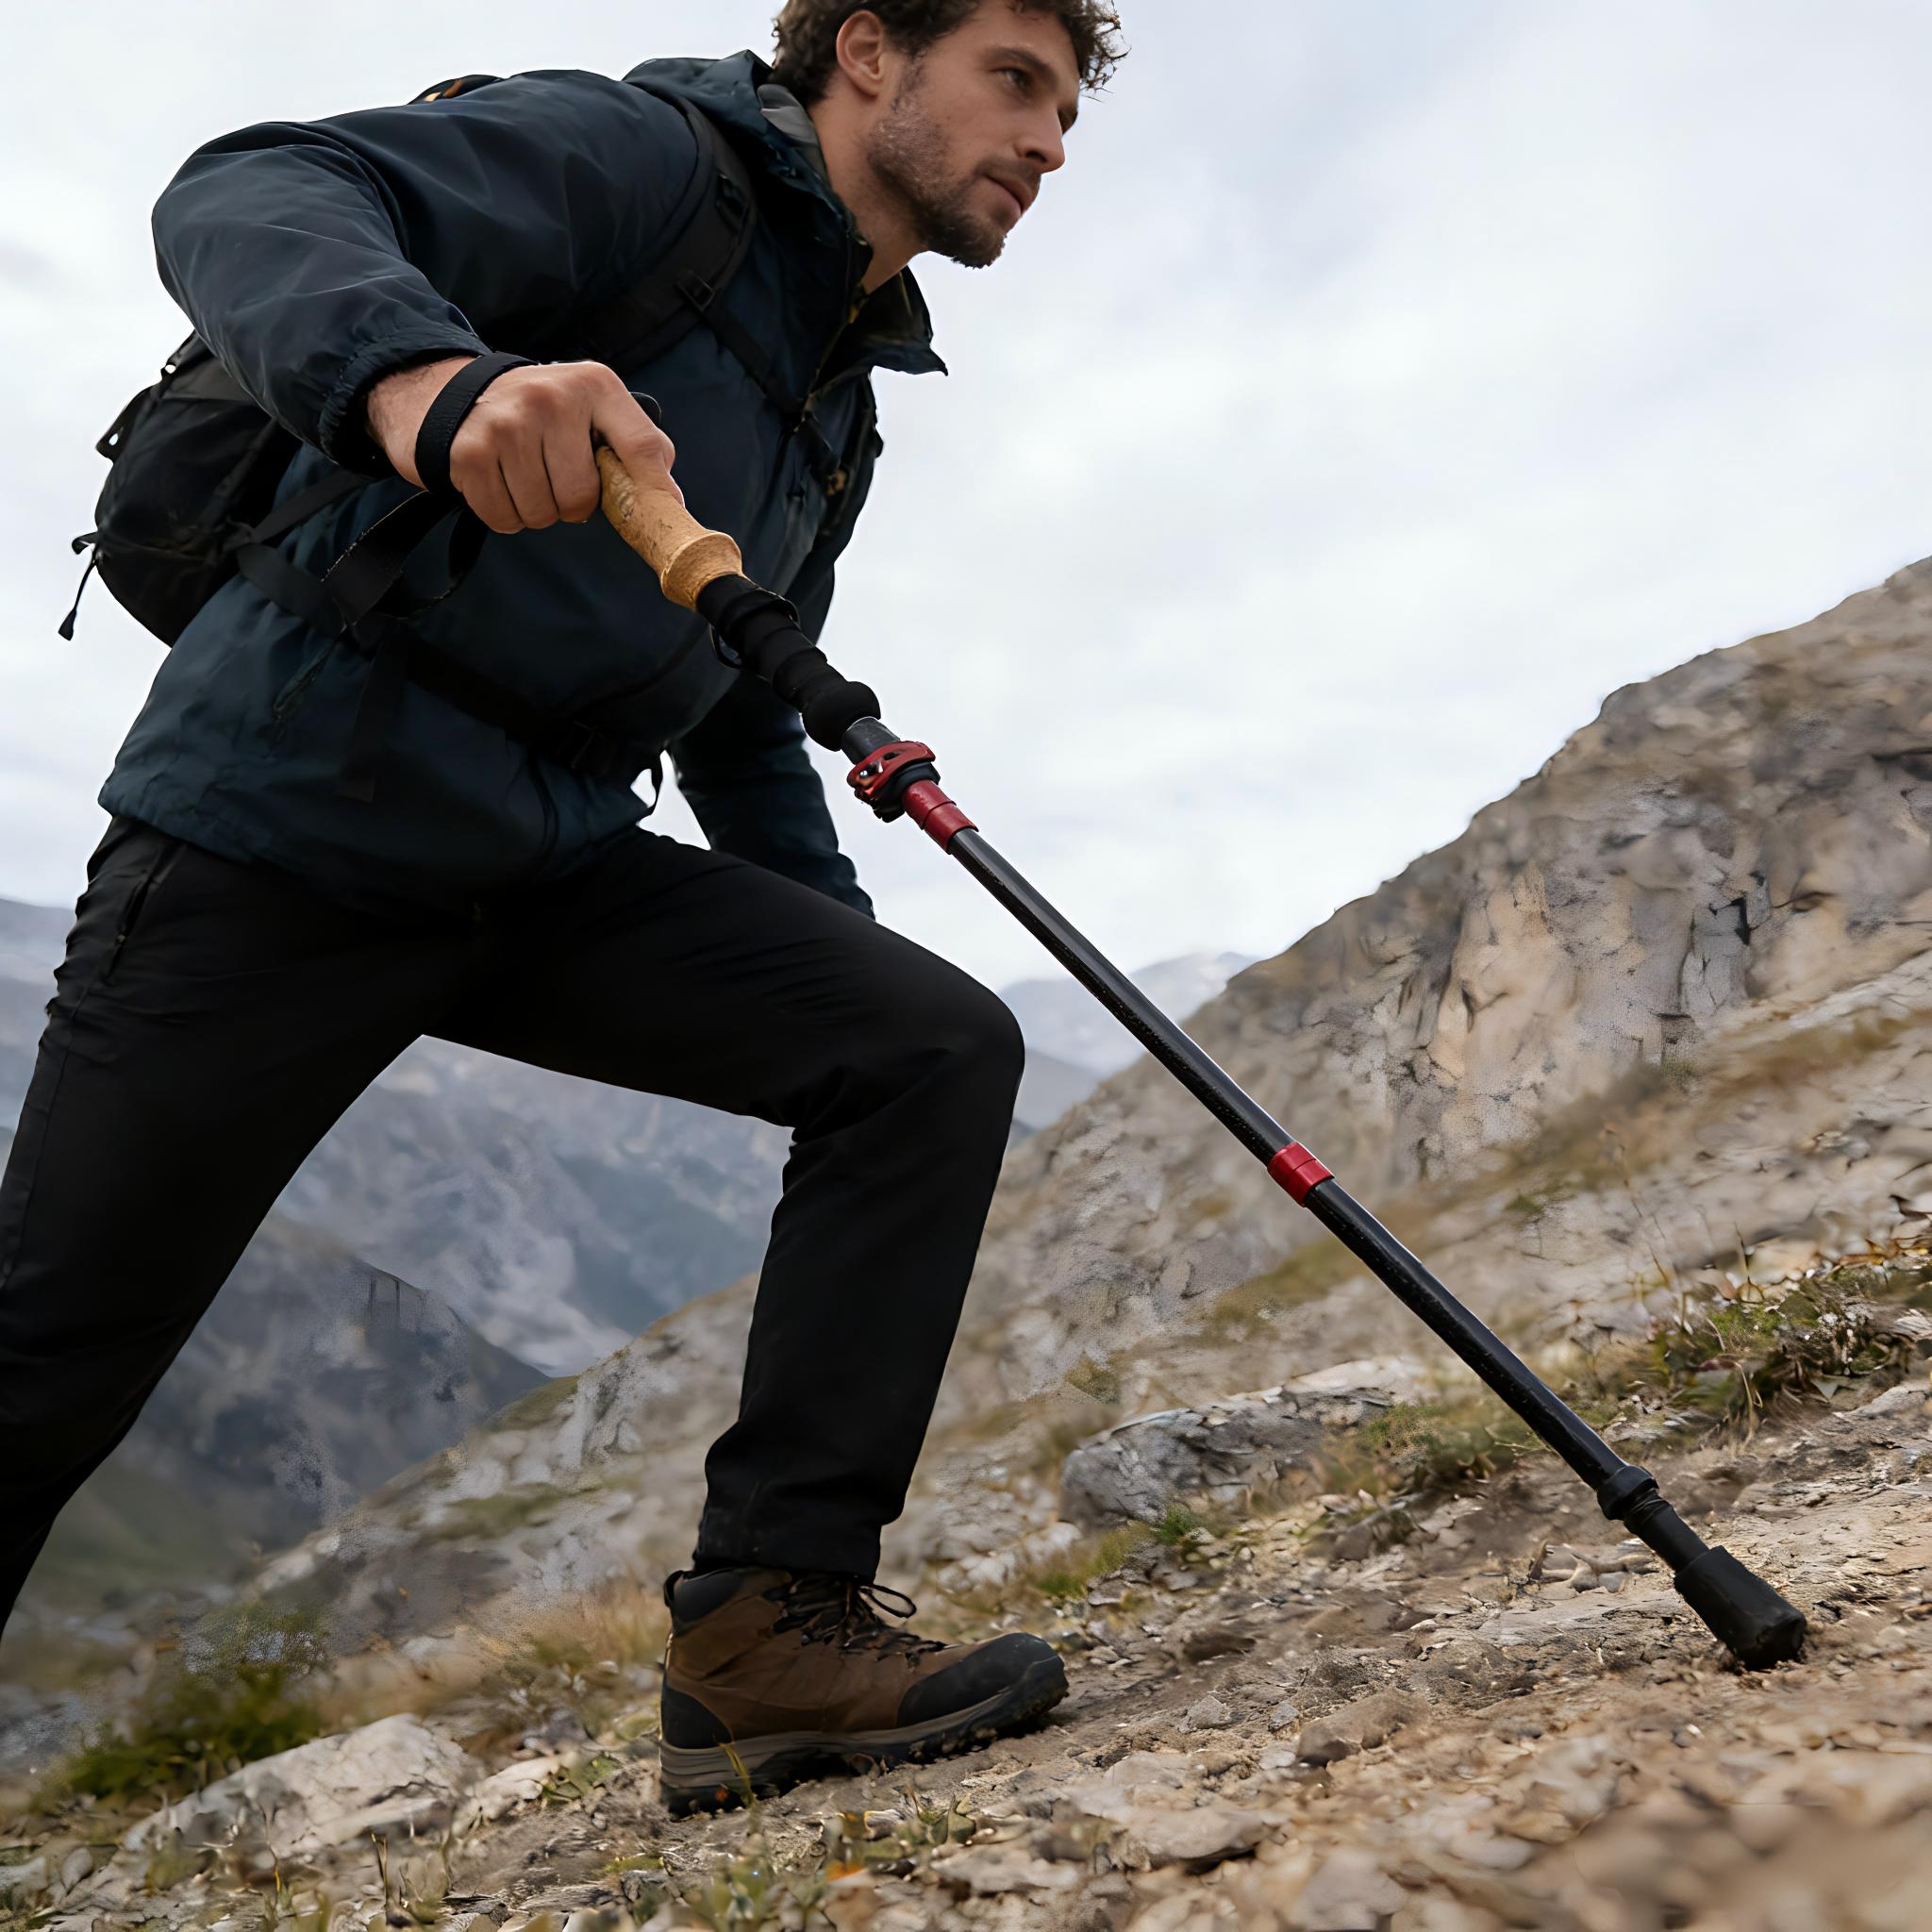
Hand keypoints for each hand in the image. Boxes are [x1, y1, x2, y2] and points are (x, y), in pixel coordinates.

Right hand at [362, 355, 680, 533]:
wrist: (453, 392)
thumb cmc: (540, 414)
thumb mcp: (592, 408)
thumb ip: (637, 445)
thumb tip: (669, 499)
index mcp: (593, 385)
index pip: (641, 447)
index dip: (652, 490)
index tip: (655, 515)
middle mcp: (551, 398)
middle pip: (582, 498)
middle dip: (569, 506)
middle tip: (554, 481)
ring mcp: (507, 424)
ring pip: (541, 513)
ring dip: (534, 512)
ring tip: (523, 478)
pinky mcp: (470, 452)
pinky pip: (503, 518)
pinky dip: (504, 515)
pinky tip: (498, 483)